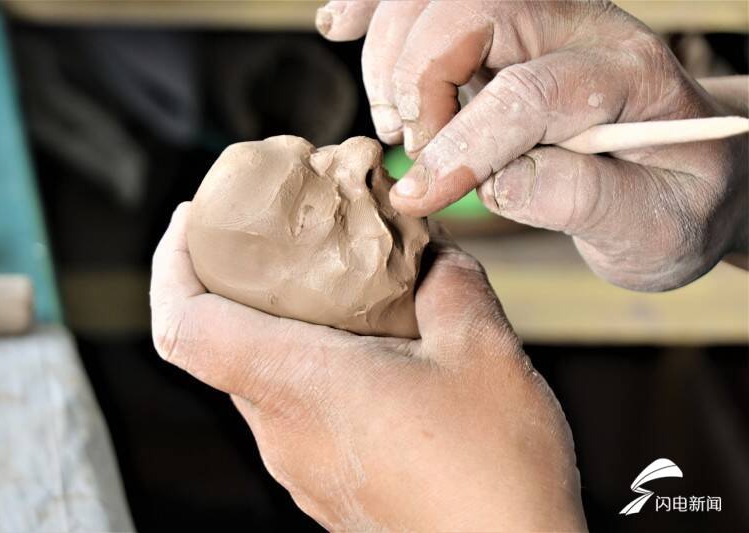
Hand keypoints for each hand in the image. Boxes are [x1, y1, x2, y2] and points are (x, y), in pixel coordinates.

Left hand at [151, 203, 586, 530]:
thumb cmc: (494, 475)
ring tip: (341, 290)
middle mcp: (282, 433)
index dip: (171, 265)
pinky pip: (297, 412)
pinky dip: (313, 369)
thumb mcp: (484, 352)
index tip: (192, 221)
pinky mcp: (327, 487)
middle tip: (283, 237)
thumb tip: (432, 250)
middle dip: (241, 284)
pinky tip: (372, 355)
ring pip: (265, 379)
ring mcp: (300, 468)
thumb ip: (449, 284)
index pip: (185, 325)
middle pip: (224, 344)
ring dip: (285, 329)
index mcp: (300, 386)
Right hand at [317, 0, 747, 290]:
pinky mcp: (505, 29)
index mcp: (630, 76)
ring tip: (396, 124)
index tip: (419, 195)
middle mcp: (581, 27)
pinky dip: (378, 9)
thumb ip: (581, 200)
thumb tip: (496, 182)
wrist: (689, 173)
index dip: (462, 144)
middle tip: (413, 150)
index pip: (529, 91)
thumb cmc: (675, 204)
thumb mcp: (652, 227)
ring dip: (392, 54)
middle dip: (419, 83)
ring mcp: (539, 18)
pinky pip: (433, 1)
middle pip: (475, 11)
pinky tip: (341, 23)